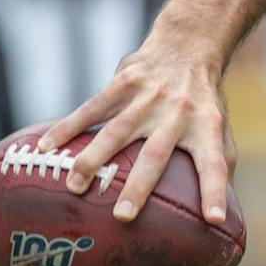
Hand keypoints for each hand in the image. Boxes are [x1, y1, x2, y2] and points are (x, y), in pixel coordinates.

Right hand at [37, 34, 234, 223]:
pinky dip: (67, 128)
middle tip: (122, 216)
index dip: (215, 192)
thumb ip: (220, 165)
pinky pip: (92, 108)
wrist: (189, 45)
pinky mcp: (125, 82)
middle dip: (140, 186)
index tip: (214, 220)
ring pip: (117, 131)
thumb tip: (220, 215)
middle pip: (157, 153)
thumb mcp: (221, 127)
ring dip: (93, 160)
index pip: (215, 164)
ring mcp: (150, 97)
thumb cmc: (204, 100)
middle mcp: (180, 113)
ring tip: (74, 187)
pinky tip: (45, 148)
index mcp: (208, 127)